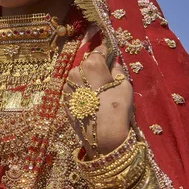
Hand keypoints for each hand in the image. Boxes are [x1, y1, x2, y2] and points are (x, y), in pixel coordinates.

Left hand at [63, 42, 132, 157]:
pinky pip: (74, 89)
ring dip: (87, 80)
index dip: (106, 53)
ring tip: (98, 93)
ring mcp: (67, 86)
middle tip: (107, 79)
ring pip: (79, 77)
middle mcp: (75, 72)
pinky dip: (81, 91)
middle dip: (96, 68)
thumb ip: (118, 71)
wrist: (102, 137)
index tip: (110, 56)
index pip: (98, 51)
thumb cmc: (117, 109)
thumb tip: (114, 64)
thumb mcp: (125, 87)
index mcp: (91, 65)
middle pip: (87, 64)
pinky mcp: (64, 99)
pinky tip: (90, 101)